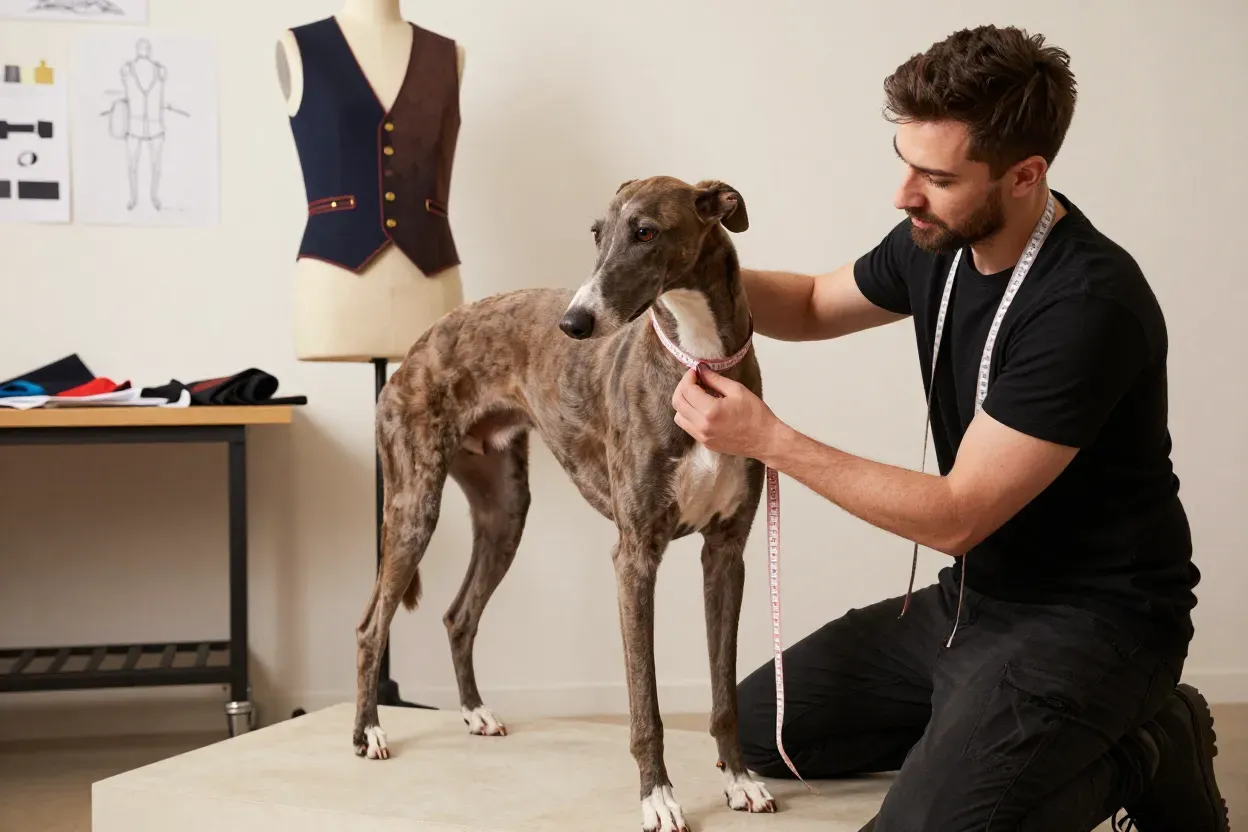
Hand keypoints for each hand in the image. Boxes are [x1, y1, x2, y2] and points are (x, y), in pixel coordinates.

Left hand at [671, 366, 785, 460]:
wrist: (765, 440)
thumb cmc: (756, 414)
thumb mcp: (737, 390)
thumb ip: (715, 379)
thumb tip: (700, 370)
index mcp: (710, 411)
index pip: (687, 390)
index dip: (688, 377)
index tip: (695, 371)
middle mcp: (702, 426)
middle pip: (677, 403)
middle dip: (683, 387)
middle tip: (694, 380)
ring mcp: (702, 437)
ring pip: (679, 416)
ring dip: (684, 403)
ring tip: (698, 395)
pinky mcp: (705, 443)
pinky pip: (688, 427)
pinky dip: (690, 415)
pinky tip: (703, 409)